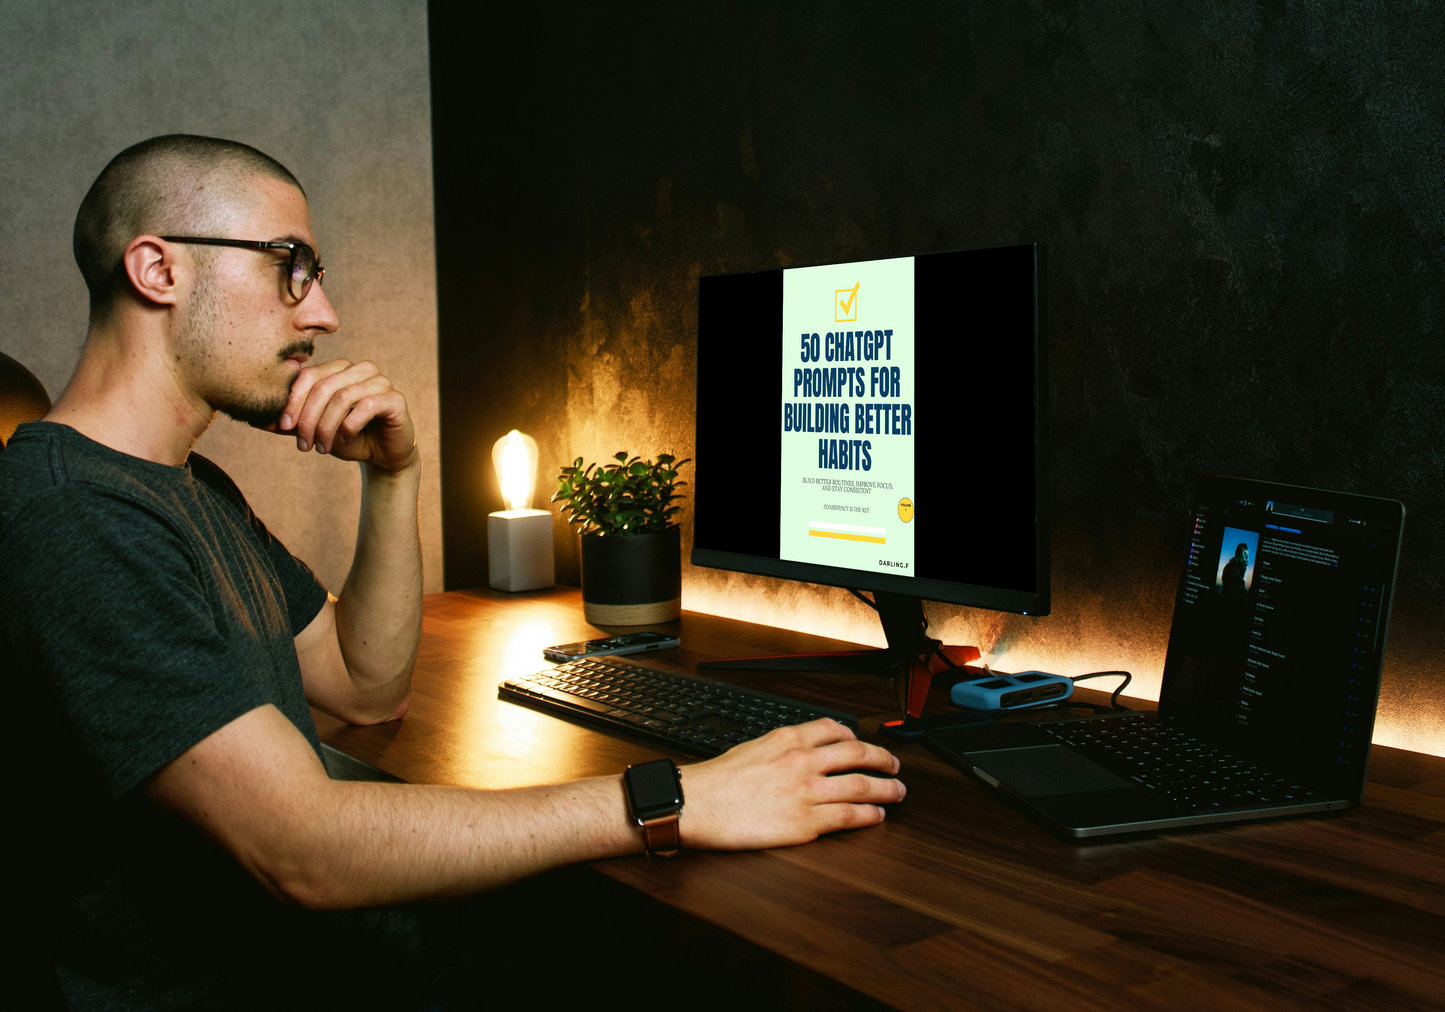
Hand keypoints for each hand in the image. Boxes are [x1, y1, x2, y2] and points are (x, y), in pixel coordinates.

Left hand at [272, 359, 417, 472]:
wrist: (382, 456)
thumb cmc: (348, 437)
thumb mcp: (314, 429)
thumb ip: (290, 422)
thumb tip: (256, 419)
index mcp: (339, 369)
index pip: (308, 376)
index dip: (293, 401)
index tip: (283, 427)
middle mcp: (360, 370)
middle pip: (323, 387)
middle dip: (308, 419)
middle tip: (303, 445)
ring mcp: (380, 382)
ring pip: (342, 397)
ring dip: (327, 426)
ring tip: (322, 448)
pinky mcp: (395, 399)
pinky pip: (367, 406)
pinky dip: (350, 425)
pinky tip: (345, 439)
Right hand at [677, 719, 903, 849]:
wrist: (698, 805)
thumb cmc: (717, 781)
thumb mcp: (752, 747)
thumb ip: (781, 747)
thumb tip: (800, 750)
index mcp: (788, 739)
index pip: (834, 729)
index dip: (855, 735)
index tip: (863, 742)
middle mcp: (802, 761)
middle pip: (857, 754)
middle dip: (882, 759)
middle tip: (894, 765)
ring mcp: (806, 792)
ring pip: (861, 786)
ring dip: (886, 789)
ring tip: (898, 792)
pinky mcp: (805, 823)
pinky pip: (848, 817)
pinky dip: (869, 815)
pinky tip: (877, 816)